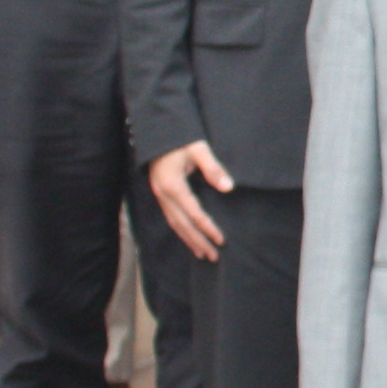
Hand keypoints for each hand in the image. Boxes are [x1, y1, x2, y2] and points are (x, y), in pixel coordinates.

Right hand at [147, 142, 232, 259]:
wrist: (158, 130)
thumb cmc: (180, 138)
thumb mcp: (198, 148)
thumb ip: (213, 168)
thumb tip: (228, 187)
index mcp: (172, 185)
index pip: (193, 212)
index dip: (207, 227)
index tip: (221, 240)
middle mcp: (163, 194)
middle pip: (182, 224)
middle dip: (198, 241)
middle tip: (213, 256)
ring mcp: (159, 195)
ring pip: (174, 223)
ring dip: (189, 240)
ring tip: (202, 254)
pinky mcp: (160, 193)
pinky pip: (171, 217)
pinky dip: (181, 230)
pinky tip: (189, 238)